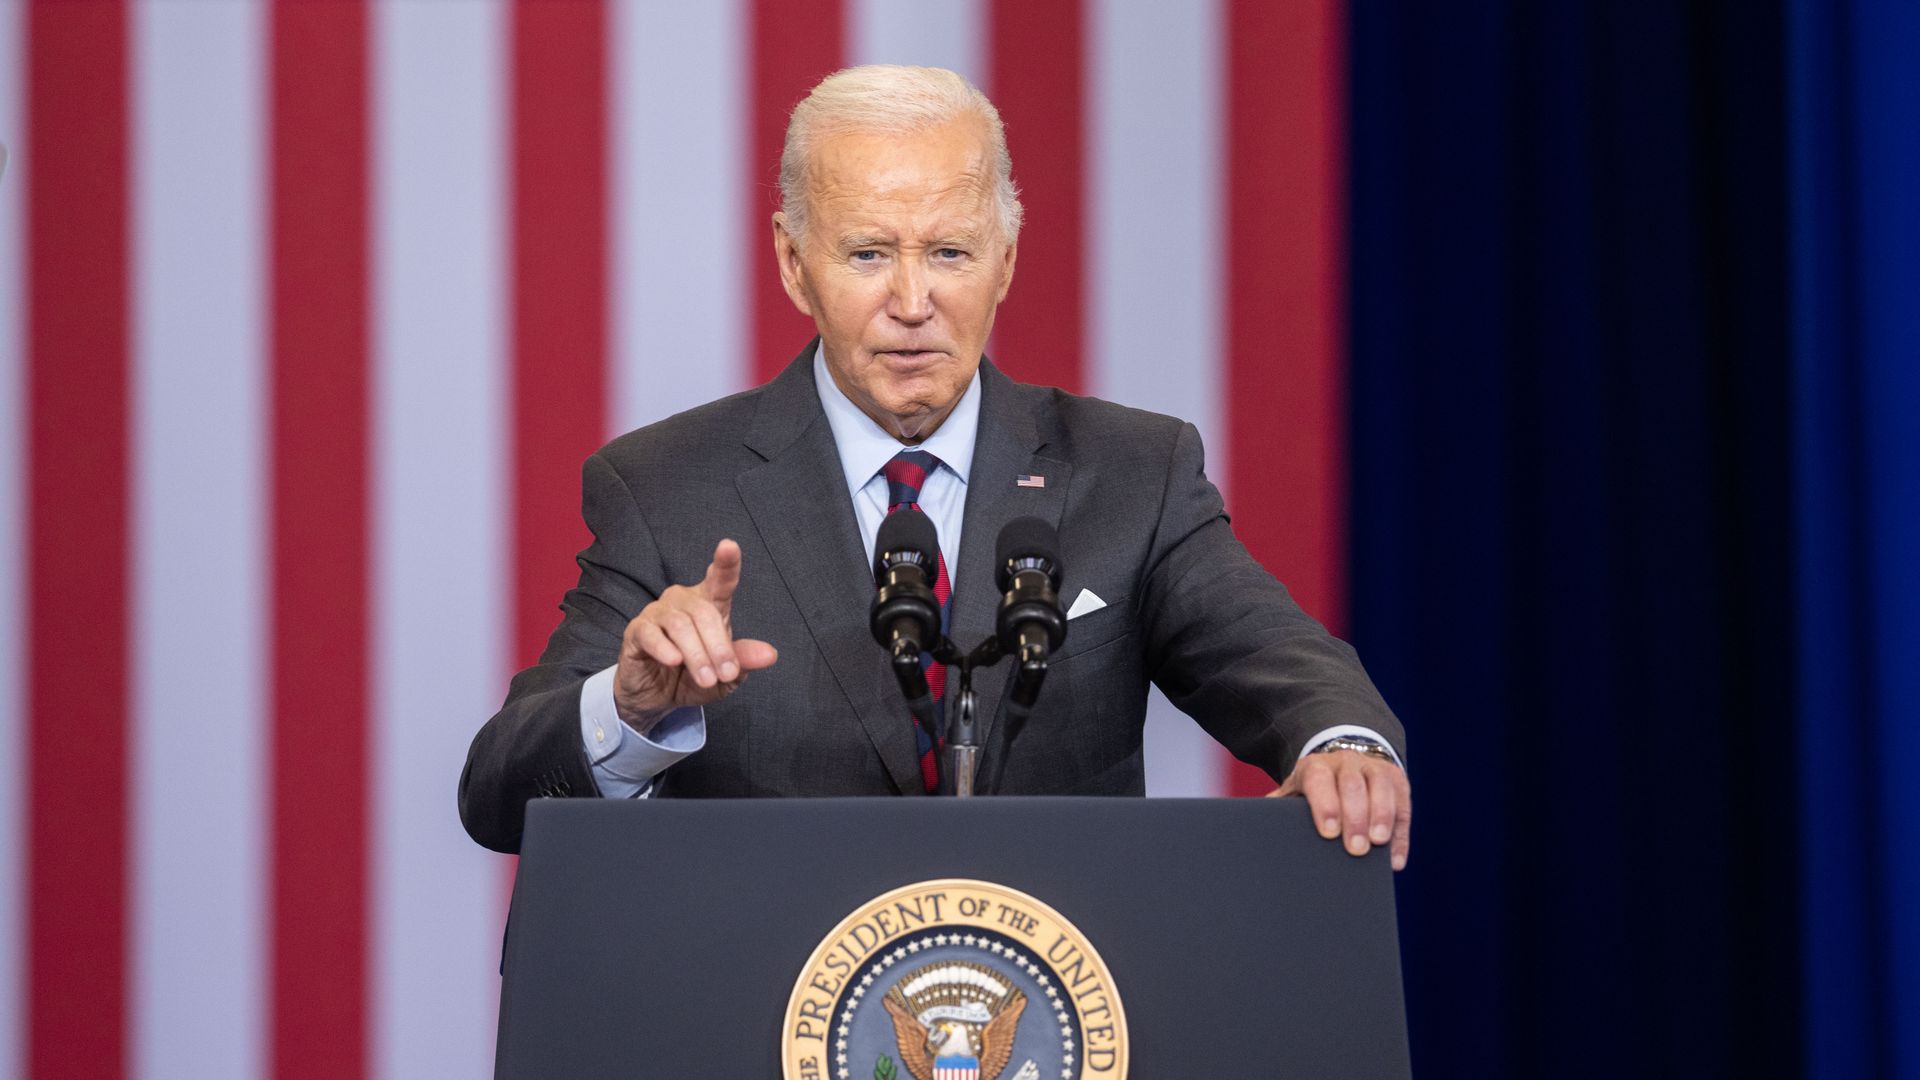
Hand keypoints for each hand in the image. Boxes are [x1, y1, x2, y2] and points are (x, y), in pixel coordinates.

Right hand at [614, 539, 777, 731]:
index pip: (719, 579)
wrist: (656, 697)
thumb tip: (770, 655)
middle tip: (726, 674)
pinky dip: (664, 648)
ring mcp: (657, 613)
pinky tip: (674, 661)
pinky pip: (650, 633)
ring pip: (680, 624)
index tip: (729, 546)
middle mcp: (683, 601)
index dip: (725, 563)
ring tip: (706, 679)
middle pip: (704, 613)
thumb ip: (743, 661)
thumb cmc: (692, 678)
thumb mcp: (724, 676)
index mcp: (709, 605)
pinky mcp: (636, 631)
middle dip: (718, 646)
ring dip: (697, 655)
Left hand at [1269, 750, 1411, 870]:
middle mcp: (1347, 763)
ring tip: (1378, 844)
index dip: (1325, 805)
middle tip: (1356, 849)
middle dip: (1355, 817)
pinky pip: (1404, 807)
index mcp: (1316, 767)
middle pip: (1353, 786)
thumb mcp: (1296, 791)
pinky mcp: (1398, 782)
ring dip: (1382, 818)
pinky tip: (1395, 860)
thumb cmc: (1315, 790)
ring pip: (1382, 788)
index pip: (1320, 780)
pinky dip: (1401, 836)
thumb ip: (1282, 805)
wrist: (1344, 762)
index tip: (1328, 832)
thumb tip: (1256, 825)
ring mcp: (1375, 769)